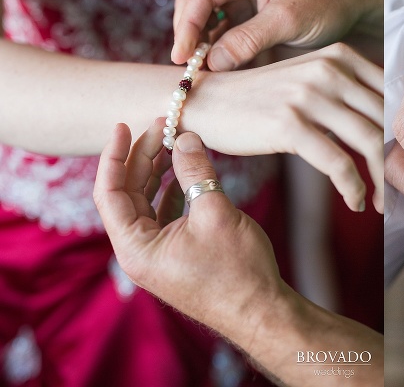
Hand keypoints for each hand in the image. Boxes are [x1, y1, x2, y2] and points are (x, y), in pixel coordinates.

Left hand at [93, 121, 284, 350]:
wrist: (261, 311)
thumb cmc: (237, 271)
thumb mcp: (215, 213)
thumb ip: (196, 171)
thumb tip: (184, 136)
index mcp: (136, 248)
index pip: (110, 193)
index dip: (114, 156)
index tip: (123, 126)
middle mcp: (140, 251)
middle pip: (128, 194)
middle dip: (142, 157)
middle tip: (161, 126)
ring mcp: (158, 253)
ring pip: (147, 202)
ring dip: (158, 171)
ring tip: (174, 142)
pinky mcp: (177, 253)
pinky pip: (164, 213)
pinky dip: (172, 189)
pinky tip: (186, 172)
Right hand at [172, 0, 382, 70]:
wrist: (356, 3)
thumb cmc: (329, 2)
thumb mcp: (290, 20)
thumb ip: (249, 39)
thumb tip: (212, 63)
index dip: (186, 27)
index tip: (181, 57)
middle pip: (195, 4)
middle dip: (188, 35)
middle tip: (185, 69)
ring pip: (205, 17)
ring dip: (200, 43)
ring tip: (198, 72)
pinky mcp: (249, 10)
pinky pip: (222, 27)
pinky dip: (216, 46)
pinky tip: (216, 67)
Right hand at [186, 43, 383, 212]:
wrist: (206, 102)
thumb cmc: (261, 98)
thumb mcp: (308, 80)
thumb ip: (346, 92)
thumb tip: (389, 124)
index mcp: (340, 56)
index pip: (392, 94)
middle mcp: (329, 70)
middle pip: (386, 119)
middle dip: (399, 159)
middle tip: (400, 189)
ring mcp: (309, 95)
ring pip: (369, 142)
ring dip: (381, 181)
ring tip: (381, 204)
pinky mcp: (290, 124)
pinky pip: (338, 163)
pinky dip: (353, 188)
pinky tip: (356, 203)